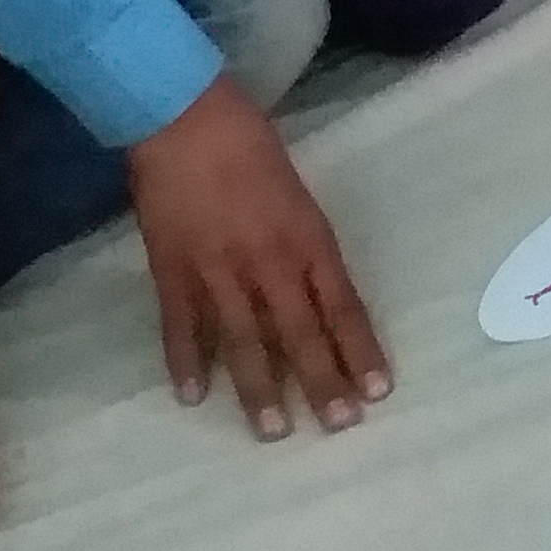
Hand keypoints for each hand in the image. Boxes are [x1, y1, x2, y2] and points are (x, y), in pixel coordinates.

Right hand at [125, 80, 392, 438]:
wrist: (186, 120)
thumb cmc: (252, 148)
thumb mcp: (299, 197)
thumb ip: (306, 249)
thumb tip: (315, 297)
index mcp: (309, 240)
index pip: (344, 307)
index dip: (360, 351)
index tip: (378, 393)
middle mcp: (270, 262)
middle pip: (300, 333)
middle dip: (322, 382)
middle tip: (338, 426)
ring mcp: (218, 270)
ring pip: (244, 340)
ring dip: (260, 388)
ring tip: (274, 431)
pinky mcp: (172, 270)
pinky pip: (181, 325)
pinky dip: (186, 362)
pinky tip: (193, 397)